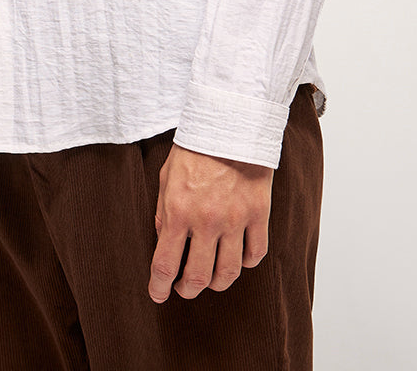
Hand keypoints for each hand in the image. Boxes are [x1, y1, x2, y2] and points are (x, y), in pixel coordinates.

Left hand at [148, 143, 273, 302]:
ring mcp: (235, 218)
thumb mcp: (167, 176)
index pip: (165, 264)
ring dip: (216, 282)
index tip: (158, 293)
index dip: (159, 286)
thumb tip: (163, 242)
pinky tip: (237, 256)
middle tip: (185, 287)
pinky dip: (245, 263)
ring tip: (210, 278)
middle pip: (198, 277)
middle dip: (187, 289)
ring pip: (228, 273)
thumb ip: (163, 212)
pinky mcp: (259, 213)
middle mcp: (206, 220)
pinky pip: (255, 254)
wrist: (230, 121)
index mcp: (178, 210)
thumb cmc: (195, 147)